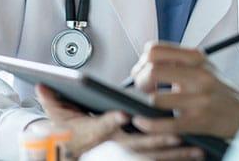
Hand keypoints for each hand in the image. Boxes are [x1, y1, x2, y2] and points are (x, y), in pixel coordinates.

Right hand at [35, 84, 205, 159]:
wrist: (68, 153)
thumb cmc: (68, 133)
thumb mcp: (58, 116)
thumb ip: (53, 100)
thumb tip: (42, 84)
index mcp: (94, 133)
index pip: (100, 128)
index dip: (109, 122)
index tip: (122, 114)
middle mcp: (112, 147)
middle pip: (135, 146)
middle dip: (157, 140)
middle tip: (177, 134)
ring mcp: (126, 156)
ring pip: (152, 157)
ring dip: (175, 154)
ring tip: (196, 149)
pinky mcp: (137, 159)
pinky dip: (178, 159)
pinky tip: (196, 154)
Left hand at [129, 42, 238, 138]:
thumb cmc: (215, 88)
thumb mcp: (200, 65)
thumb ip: (174, 60)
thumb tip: (141, 65)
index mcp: (196, 58)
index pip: (155, 50)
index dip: (142, 61)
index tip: (143, 70)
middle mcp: (199, 75)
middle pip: (152, 70)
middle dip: (140, 81)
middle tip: (144, 88)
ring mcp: (200, 98)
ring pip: (155, 99)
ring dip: (146, 103)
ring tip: (151, 104)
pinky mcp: (199, 121)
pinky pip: (165, 123)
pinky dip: (148, 123)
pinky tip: (143, 121)